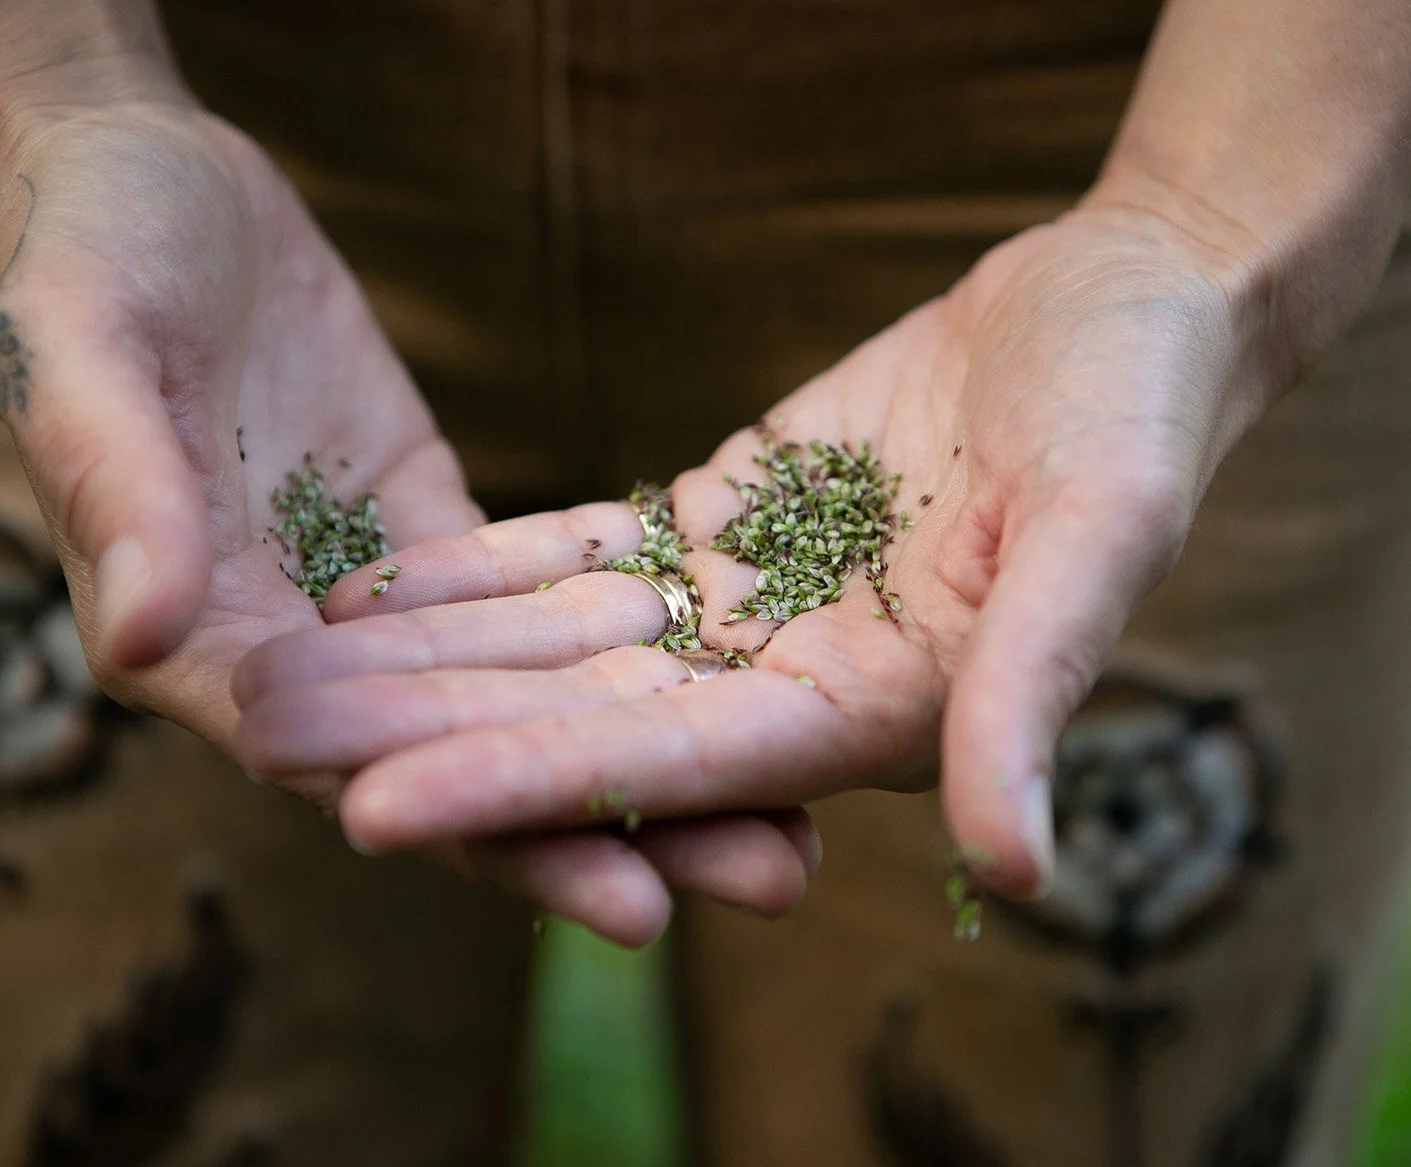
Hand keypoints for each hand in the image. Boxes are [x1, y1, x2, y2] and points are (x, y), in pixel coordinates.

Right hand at [0, 100, 816, 943]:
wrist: (141, 177)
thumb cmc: (81, 253)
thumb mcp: (79, 352)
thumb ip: (115, 488)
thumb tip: (144, 639)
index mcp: (209, 644)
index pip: (371, 773)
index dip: (503, 837)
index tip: (633, 903)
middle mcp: (306, 651)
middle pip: (478, 759)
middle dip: (623, 826)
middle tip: (775, 881)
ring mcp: (383, 594)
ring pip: (525, 691)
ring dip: (650, 753)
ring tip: (797, 821)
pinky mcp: (435, 524)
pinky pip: (542, 599)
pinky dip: (628, 641)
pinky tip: (736, 675)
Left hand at [232, 202, 1281, 900]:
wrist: (1131, 305)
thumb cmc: (1142, 411)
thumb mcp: (1105, 532)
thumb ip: (1035, 694)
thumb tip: (1020, 873)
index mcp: (878, 712)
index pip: (673, 767)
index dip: (525, 784)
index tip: (381, 810)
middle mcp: (800, 678)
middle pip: (583, 716)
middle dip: (428, 732)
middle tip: (268, 744)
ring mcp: (756, 601)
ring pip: (563, 641)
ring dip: (427, 656)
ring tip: (283, 671)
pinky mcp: (730, 518)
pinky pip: (586, 552)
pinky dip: (485, 569)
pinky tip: (378, 582)